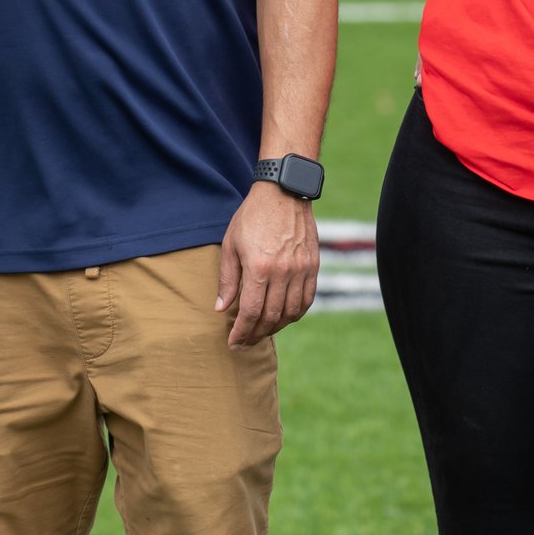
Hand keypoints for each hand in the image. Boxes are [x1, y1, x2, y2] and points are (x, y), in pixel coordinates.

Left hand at [215, 181, 319, 346]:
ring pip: (291, 313)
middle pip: (271, 317)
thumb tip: (221, 309)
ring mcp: (301, 270)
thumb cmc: (252, 217)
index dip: (242, 332)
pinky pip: (307, 300)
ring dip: (276, 327)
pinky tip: (284, 317)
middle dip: (256, 334)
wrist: (283, 192)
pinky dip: (295, 314)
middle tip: (245, 341)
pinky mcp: (313, 266)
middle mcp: (283, 273)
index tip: (234, 342)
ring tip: (262, 331)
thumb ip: (228, 280)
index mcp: (259, 268)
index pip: (251, 312)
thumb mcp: (231, 245)